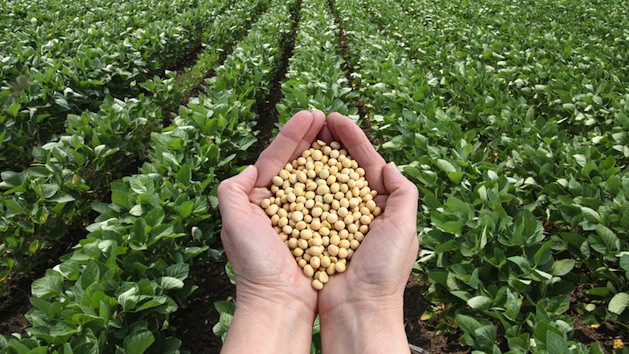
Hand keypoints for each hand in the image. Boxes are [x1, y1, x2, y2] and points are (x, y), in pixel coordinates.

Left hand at [218, 110, 325, 353]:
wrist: (279, 302)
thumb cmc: (255, 264)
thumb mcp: (234, 223)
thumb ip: (232, 190)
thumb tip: (250, 168)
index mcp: (258, 200)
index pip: (275, 159)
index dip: (292, 135)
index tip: (310, 114)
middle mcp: (280, 205)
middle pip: (297, 163)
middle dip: (310, 138)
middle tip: (326, 116)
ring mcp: (302, 216)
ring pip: (315, 177)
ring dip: (326, 154)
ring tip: (338, 132)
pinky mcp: (321, 229)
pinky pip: (330, 200)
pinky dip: (339, 181)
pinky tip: (349, 166)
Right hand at [317, 113, 418, 353]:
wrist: (357, 310)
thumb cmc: (384, 271)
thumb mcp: (404, 228)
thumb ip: (402, 193)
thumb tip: (388, 164)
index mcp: (382, 206)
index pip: (366, 162)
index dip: (352, 139)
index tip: (335, 118)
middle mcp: (357, 210)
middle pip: (342, 167)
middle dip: (329, 142)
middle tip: (314, 119)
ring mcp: (333, 220)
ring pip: (321, 181)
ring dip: (312, 157)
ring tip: (300, 136)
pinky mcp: (313, 233)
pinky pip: (304, 204)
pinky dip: (297, 185)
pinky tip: (288, 169)